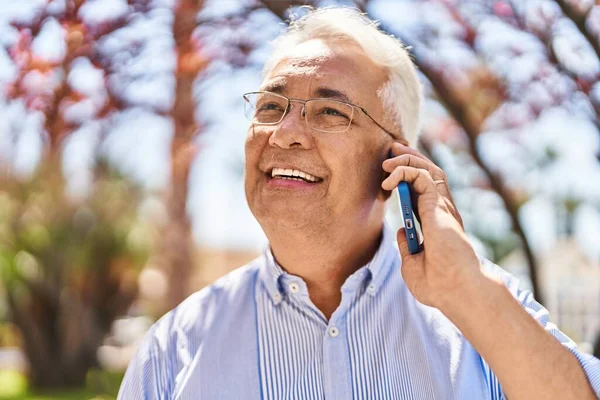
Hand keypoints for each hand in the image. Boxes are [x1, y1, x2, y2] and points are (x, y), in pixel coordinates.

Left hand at [381, 142, 483, 310]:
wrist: (455, 291)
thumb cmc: (440, 286)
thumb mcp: (412, 265)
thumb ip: (406, 247)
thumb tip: (399, 231)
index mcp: (437, 224)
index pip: (423, 193)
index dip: (408, 180)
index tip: (389, 177)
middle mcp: (442, 212)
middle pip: (428, 175)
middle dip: (410, 159)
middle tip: (391, 152)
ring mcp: (443, 207)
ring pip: (428, 169)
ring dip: (407, 159)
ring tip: (388, 159)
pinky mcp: (439, 205)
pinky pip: (421, 176)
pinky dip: (405, 171)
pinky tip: (389, 179)